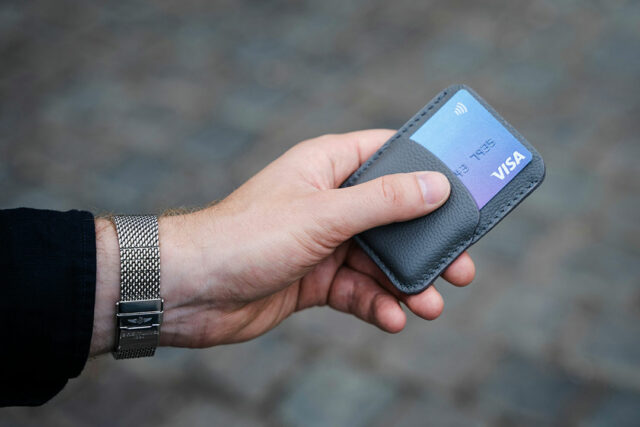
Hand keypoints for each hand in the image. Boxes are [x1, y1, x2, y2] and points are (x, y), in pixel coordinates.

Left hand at [91, 130, 474, 353]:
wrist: (191, 291)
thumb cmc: (247, 237)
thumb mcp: (324, 215)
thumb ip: (383, 202)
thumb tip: (437, 187)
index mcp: (328, 166)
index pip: (388, 153)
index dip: (427, 168)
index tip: (466, 188)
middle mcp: (328, 200)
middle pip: (393, 216)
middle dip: (426, 244)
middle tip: (463, 268)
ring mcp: (322, 241)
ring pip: (379, 259)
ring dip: (406, 283)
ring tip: (433, 305)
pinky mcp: (314, 279)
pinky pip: (357, 290)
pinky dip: (376, 304)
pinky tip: (393, 319)